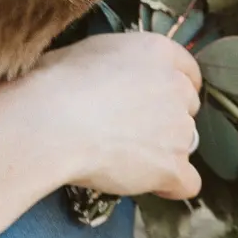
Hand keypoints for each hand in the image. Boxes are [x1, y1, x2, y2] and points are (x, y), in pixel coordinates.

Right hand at [29, 31, 201, 201]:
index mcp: (157, 52)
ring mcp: (179, 128)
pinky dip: (169, 186)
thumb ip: (112, 67)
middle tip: (128, 130)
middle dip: (165, 119)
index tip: (149, 100)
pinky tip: (146, 184)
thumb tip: (102, 81)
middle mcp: (177, 87)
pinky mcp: (173, 166)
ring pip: (185, 144)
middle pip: (186, 108)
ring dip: (162, 152)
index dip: (168, 89)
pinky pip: (187, 183)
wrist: (50, 123)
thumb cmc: (53, 84)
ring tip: (125, 160)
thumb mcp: (84, 54)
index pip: (186, 71)